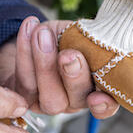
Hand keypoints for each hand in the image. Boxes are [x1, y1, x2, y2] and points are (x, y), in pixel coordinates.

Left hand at [0, 17, 119, 118]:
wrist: (43, 38)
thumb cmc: (73, 37)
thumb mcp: (85, 33)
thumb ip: (90, 39)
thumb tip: (91, 35)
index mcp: (99, 88)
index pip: (107, 105)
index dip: (104, 105)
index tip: (96, 97)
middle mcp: (77, 100)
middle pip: (78, 99)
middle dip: (74, 77)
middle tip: (69, 55)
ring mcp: (52, 102)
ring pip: (50, 97)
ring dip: (45, 64)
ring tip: (42, 33)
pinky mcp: (27, 97)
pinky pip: (25, 82)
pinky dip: (25, 52)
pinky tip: (30, 26)